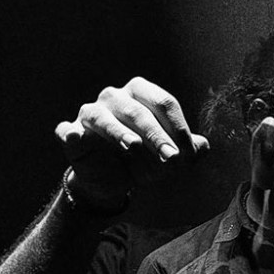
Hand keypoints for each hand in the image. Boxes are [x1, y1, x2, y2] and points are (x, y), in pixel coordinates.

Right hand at [54, 77, 209, 209]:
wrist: (113, 180)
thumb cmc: (144, 159)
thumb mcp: (170, 156)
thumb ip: (189, 150)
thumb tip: (203, 147)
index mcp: (142, 93)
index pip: (164, 103)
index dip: (179, 128)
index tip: (188, 155)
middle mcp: (115, 97)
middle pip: (139, 112)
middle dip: (158, 137)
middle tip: (172, 159)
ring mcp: (90, 113)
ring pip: (104, 119)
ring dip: (119, 133)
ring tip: (133, 147)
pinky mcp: (71, 133)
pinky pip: (69, 132)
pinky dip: (72, 134)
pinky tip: (76, 138)